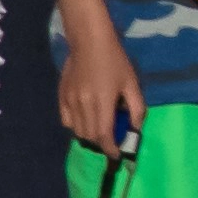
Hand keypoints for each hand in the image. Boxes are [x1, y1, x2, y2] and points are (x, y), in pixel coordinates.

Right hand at [57, 43, 142, 158]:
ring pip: (77, 130)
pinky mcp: (61, 97)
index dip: (111, 148)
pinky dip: (76, 126)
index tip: (117, 154)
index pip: (104, 135)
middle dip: (102, 143)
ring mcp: (69, 102)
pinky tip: (87, 119)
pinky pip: (67, 120)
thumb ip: (136, 108)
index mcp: (102, 102)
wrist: (89, 43)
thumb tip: (136, 128)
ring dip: (90, 135)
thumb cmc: (115, 61)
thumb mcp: (132, 83)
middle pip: (90, 136)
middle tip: (113, 139)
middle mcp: (83, 105)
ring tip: (101, 130)